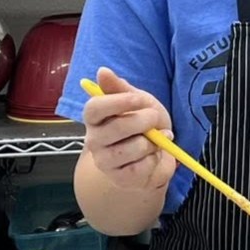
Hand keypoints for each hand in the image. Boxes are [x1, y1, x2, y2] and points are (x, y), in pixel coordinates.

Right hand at [82, 67, 176, 192]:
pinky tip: (152, 157)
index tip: (138, 99)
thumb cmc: (142, 125)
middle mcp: (94, 140)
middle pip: (117, 127)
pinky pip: (142, 167)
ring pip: (134, 147)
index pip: (94, 108)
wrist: (155, 155)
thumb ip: (120, 89)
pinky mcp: (120, 179)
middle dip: (144, 120)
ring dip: (152, 142)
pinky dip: (154, 159)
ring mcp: (106, 161)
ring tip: (154, 140)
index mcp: (94, 118)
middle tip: (154, 118)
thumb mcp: (136, 102)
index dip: (118, 102)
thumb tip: (102, 71)